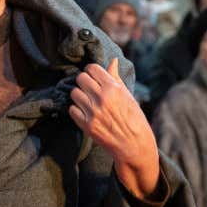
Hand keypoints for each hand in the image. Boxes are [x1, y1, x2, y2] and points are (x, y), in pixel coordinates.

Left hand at [68, 59, 159, 197]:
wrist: (134, 145)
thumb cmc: (134, 119)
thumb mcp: (128, 95)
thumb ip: (116, 78)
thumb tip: (113, 61)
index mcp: (113, 88)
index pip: (92, 68)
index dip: (92, 71)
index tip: (94, 76)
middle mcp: (102, 98)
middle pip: (80, 78)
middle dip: (84, 82)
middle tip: (89, 88)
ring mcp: (93, 112)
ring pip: (74, 93)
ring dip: (79, 95)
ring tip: (87, 101)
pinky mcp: (86, 125)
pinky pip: (72, 109)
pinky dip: (77, 110)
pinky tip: (86, 112)